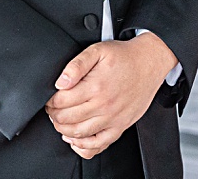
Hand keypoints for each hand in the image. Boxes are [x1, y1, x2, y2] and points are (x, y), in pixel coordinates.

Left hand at [45, 33, 176, 158]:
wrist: (148, 64)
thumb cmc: (123, 57)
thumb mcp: (97, 51)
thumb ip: (76, 65)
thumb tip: (60, 82)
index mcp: (96, 87)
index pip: (62, 102)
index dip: (50, 102)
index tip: (48, 99)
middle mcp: (104, 106)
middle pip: (68, 119)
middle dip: (54, 116)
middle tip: (51, 110)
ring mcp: (113, 119)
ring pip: (81, 134)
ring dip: (64, 130)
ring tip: (59, 122)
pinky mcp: (121, 126)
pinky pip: (100, 144)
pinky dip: (84, 146)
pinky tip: (76, 140)